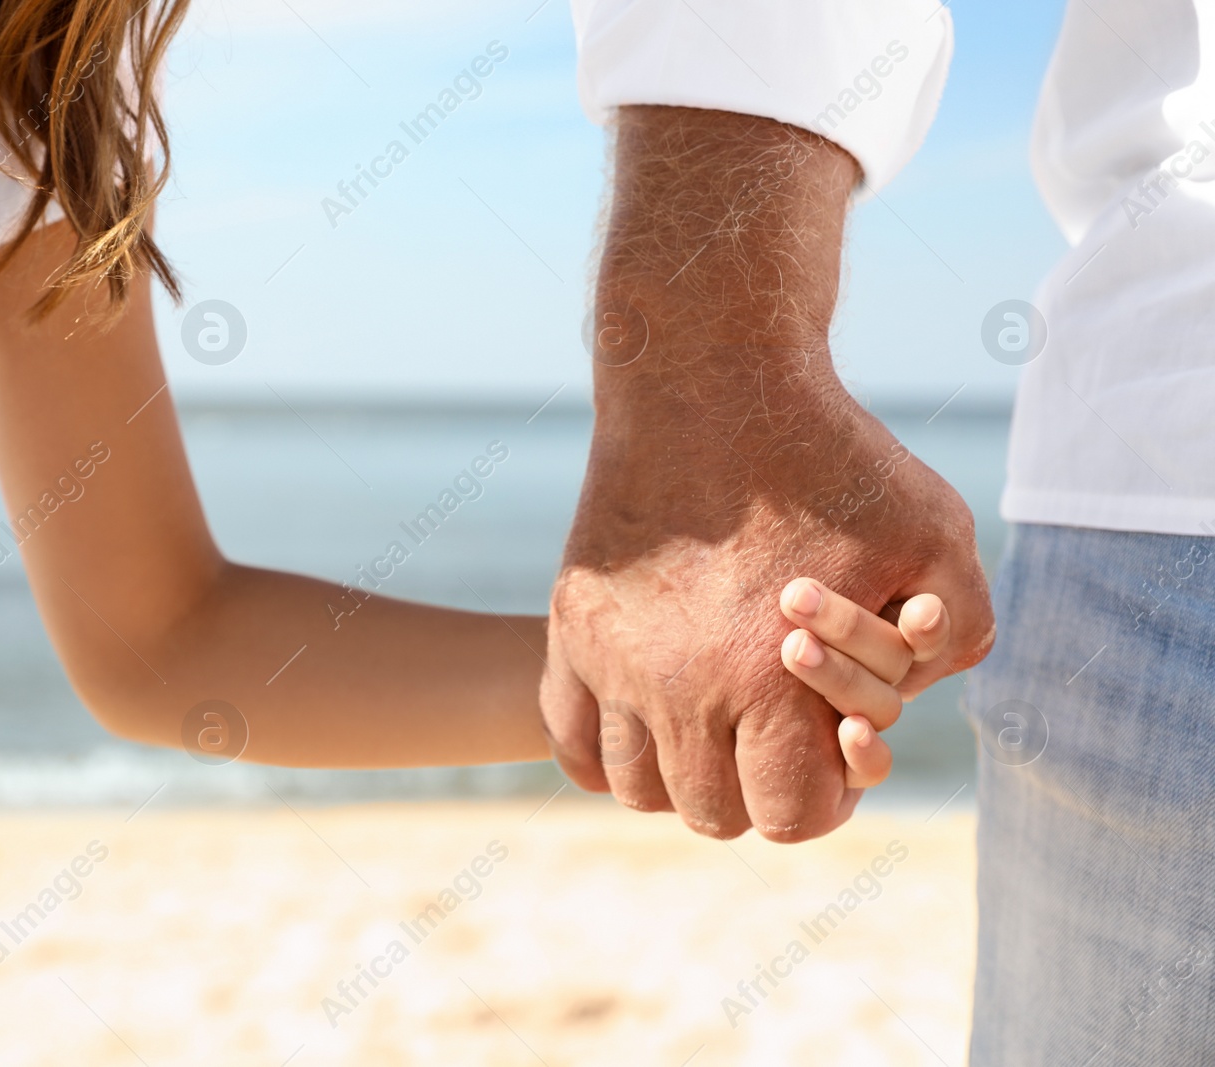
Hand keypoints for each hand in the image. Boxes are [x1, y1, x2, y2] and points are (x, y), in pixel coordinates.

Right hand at [541, 106, 993, 841]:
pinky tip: (648, 720)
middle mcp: (680, 690)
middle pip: (713, 812)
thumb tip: (911, 704)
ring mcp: (612, 663)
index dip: (823, 799)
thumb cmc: (833, 458)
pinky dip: (609, 754)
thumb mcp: (935, 532)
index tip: (830, 757)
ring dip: (683, 776)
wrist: (710, 379)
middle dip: (757, 789)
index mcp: (771, 683)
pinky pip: (571, 742)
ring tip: (718, 729)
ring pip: (638, 789)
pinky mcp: (571, 629)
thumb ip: (957, 632)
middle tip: (777, 737)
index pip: (788, 815)